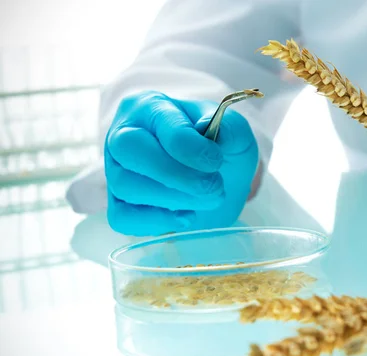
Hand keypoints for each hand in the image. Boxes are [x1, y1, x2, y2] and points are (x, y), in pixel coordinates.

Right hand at [104, 91, 258, 235]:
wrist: (218, 180)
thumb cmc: (221, 149)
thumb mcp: (236, 131)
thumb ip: (230, 127)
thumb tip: (205, 129)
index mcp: (151, 107)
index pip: (160, 123)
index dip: (190, 148)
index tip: (216, 162)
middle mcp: (124, 135)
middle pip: (128, 149)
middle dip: (175, 174)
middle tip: (213, 187)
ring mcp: (115, 171)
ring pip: (127, 186)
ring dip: (175, 199)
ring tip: (207, 198)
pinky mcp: (117, 205)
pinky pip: (123, 218)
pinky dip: (157, 222)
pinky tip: (186, 216)